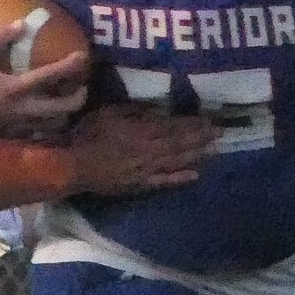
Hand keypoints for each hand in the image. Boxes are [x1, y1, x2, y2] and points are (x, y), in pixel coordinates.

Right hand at [0, 23, 91, 137]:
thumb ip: (1, 37)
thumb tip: (23, 24)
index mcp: (15, 88)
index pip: (51, 76)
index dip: (71, 66)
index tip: (83, 56)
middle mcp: (22, 109)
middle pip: (62, 109)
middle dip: (78, 98)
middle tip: (83, 87)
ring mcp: (18, 125)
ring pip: (54, 125)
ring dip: (66, 114)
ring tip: (68, 102)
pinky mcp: (12, 134)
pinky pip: (39, 131)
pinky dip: (49, 124)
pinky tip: (48, 114)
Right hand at [64, 105, 216, 194]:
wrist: (73, 166)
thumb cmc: (88, 134)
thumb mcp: (109, 111)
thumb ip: (135, 111)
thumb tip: (158, 111)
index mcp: (142, 130)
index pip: (173, 126)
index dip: (192, 123)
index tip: (209, 119)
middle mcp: (150, 150)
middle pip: (180, 143)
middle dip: (201, 137)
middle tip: (220, 133)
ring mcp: (147, 169)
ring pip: (177, 160)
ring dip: (197, 155)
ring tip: (215, 149)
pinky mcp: (140, 184)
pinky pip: (164, 181)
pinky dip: (180, 178)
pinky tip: (196, 175)